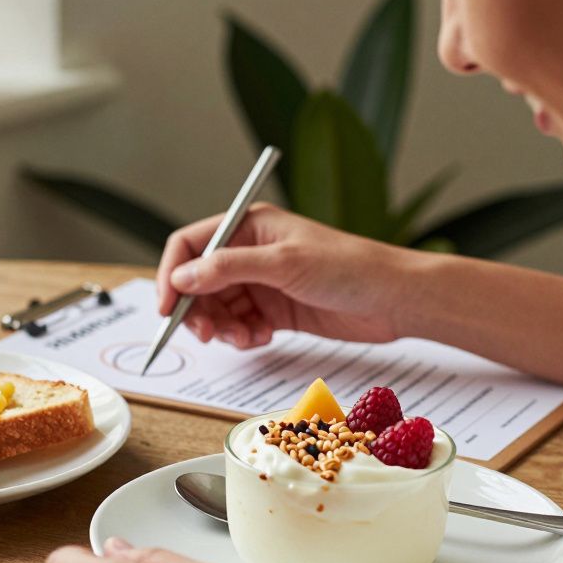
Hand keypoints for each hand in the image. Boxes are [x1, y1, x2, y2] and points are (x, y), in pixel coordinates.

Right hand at [157, 203, 414, 348]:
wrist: (394, 300)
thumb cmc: (349, 268)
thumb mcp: (283, 264)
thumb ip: (228, 268)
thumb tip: (181, 277)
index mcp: (249, 225)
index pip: (190, 244)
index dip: (172, 274)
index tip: (168, 308)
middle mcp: (250, 251)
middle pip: (198, 281)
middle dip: (197, 309)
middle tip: (206, 334)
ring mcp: (262, 282)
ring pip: (217, 308)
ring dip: (222, 327)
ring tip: (245, 337)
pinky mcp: (275, 310)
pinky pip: (240, 325)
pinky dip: (242, 336)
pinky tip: (262, 338)